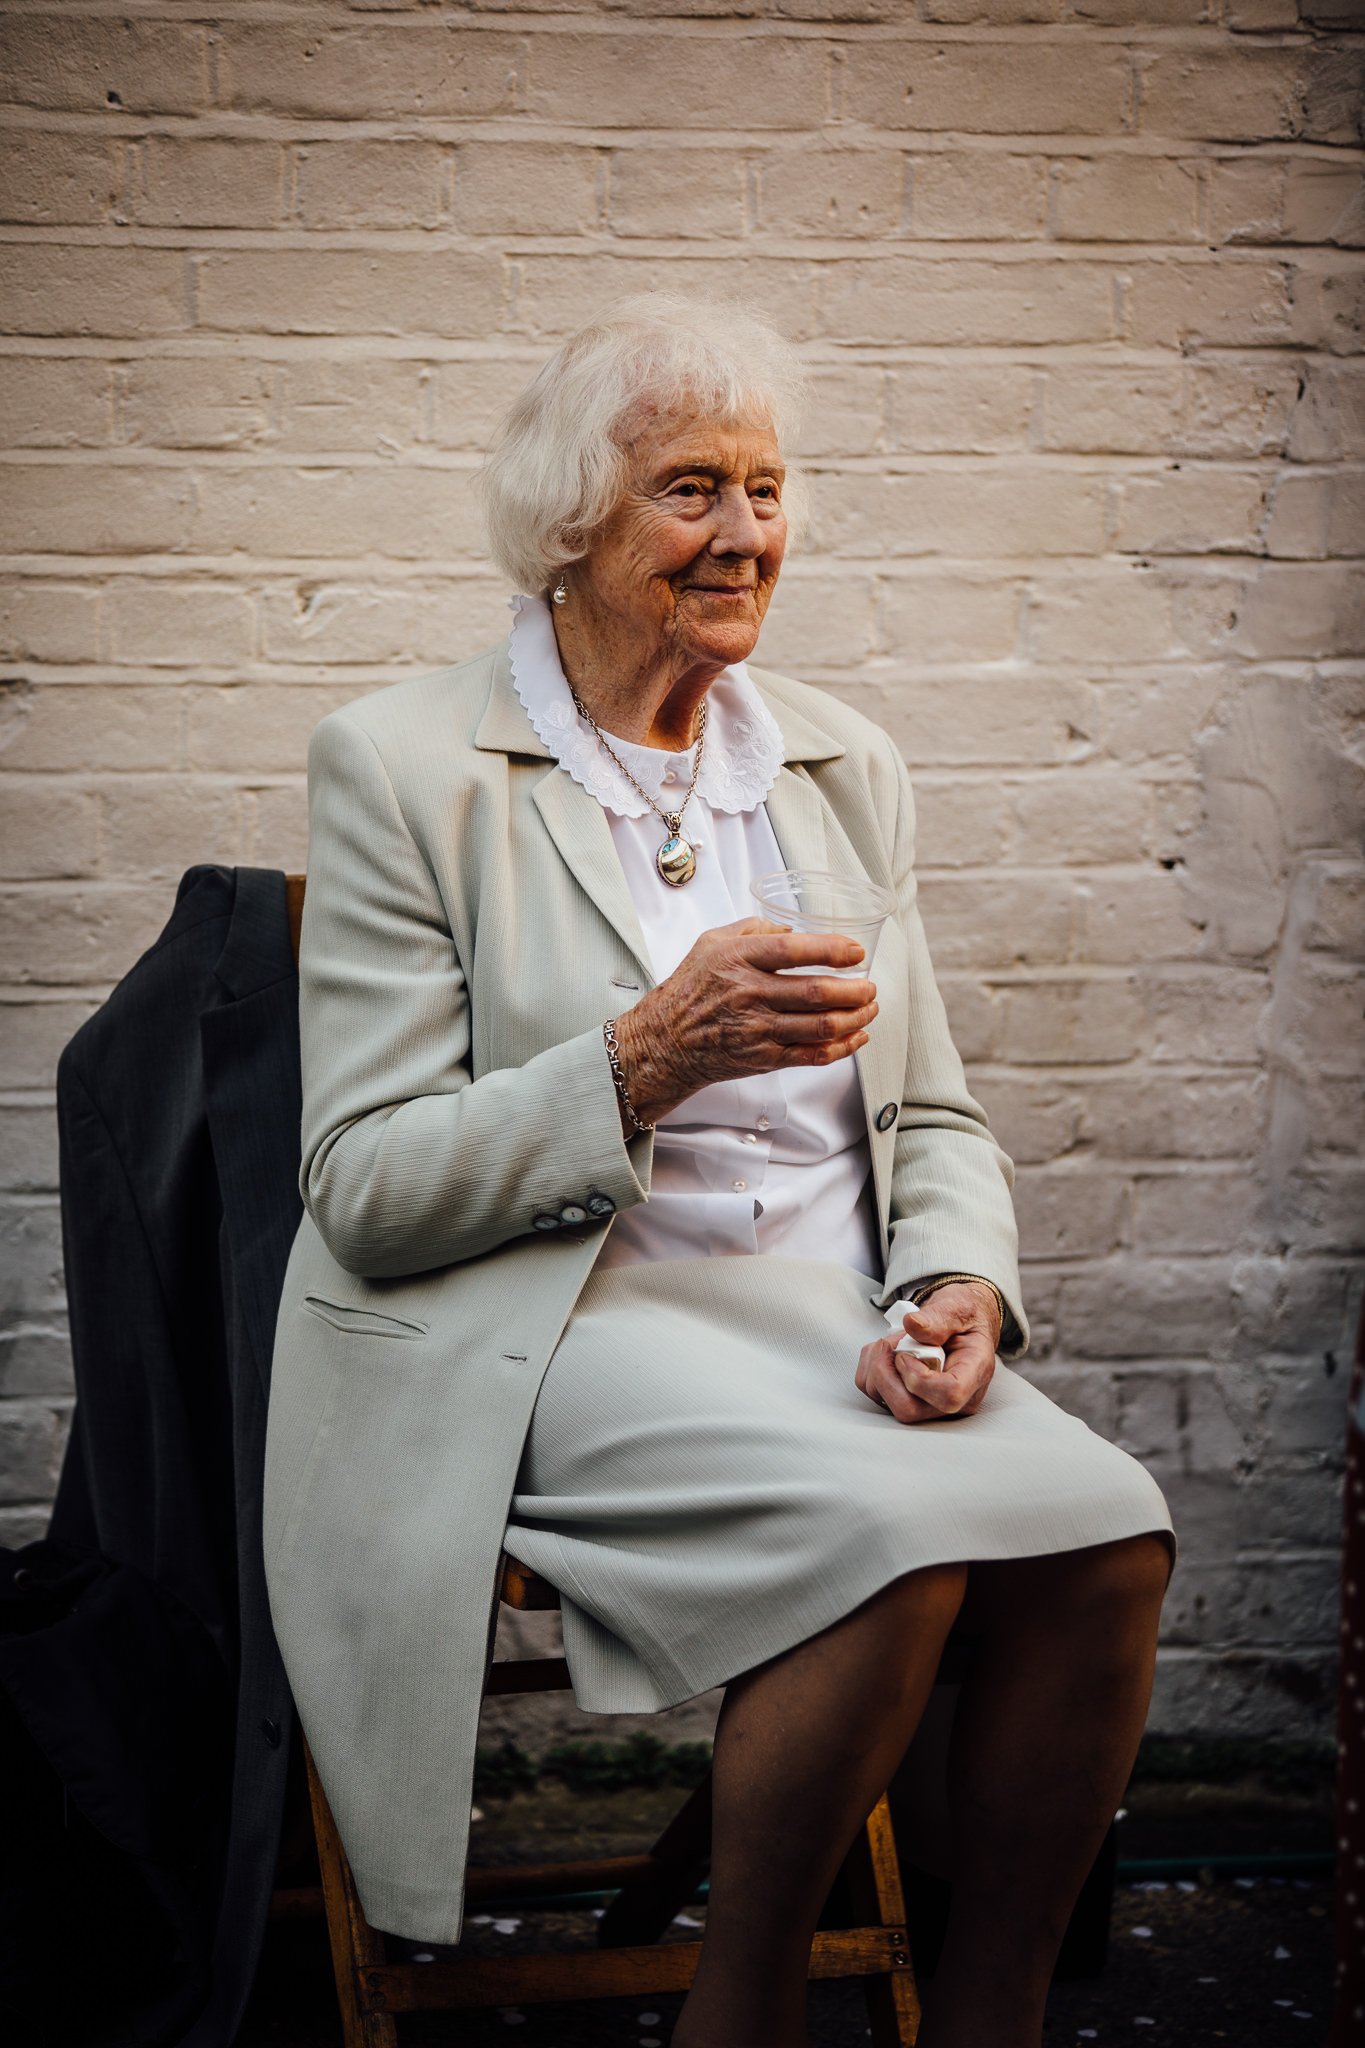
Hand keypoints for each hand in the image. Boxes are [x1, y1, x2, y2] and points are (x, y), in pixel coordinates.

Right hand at [610, 916, 877, 1124]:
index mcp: (739, 960)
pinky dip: (842, 1047)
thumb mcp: (712, 942)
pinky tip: (857, 1036)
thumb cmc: (690, 989)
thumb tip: (793, 929)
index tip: (855, 951)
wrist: (666, 1041)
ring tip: (870, 1007)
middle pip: (816, 993)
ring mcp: (758, 1030)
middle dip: (855, 989)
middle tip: (870, 984)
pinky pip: (813, 1055)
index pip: (793, 951)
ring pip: (821, 1026)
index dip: (831, 950)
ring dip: (856, 1017)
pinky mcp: (764, 1058)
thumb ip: (753, 928)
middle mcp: (750, 994)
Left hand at [854, 1282, 1001, 1424]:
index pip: (949, 1396)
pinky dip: (870, 1368)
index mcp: (974, 1374)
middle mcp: (955, 1399)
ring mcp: (930, 1405)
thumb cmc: (965, 1318)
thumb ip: (938, 1318)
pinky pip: (876, 1394)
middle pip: (909, 1409)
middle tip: (890, 1343)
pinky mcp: (909, 1401)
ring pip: (887, 1403)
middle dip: (886, 1373)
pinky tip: (887, 1351)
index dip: (918, 1378)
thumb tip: (913, 1324)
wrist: (962, 1324)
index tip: (907, 1353)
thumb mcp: (957, 1308)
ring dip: (877, 1367)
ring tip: (893, 1342)